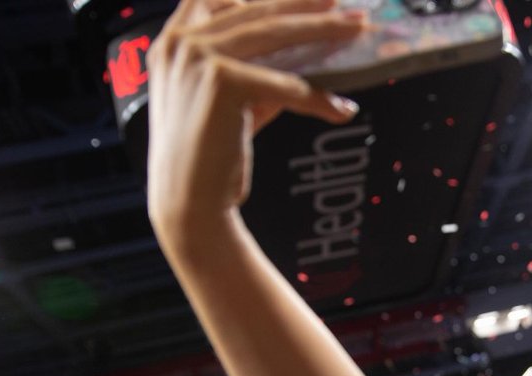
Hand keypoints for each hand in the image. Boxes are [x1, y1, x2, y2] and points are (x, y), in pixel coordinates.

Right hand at [145, 0, 364, 234]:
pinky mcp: (222, 81)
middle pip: (258, 11)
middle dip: (308, 5)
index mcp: (175, 40)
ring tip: (356, 30)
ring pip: (275, 34)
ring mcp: (198, 57)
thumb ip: (257, 74)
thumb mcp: (232, 103)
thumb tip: (308, 65)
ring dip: (323, 30)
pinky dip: (316, 98)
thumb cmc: (210, 155)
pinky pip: (285, 85)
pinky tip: (340, 107)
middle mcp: (182, 41)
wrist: (190, 200)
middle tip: (347, 5)